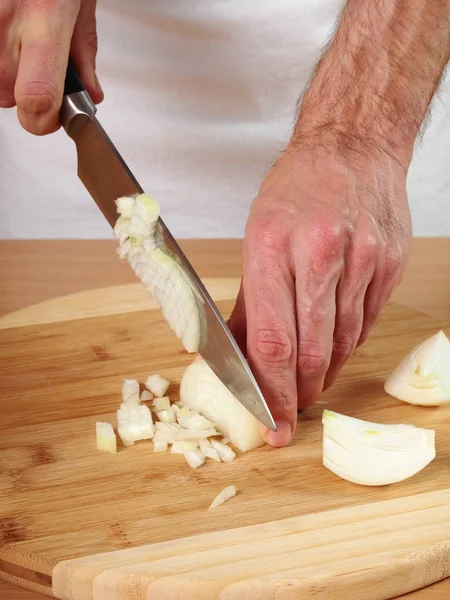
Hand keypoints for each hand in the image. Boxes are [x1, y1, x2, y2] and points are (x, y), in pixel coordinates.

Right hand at [0, 0, 102, 134]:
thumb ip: (84, 54)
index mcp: (45, 19)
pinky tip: (4, 29)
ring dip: (3, 70)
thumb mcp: (81, 3)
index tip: (51, 118)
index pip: (36, 97)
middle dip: (25, 87)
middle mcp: (5, 22)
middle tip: (34, 56)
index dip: (43, 120)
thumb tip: (91, 94)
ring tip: (15, 34)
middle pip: (9, 96)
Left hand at [228, 140, 411, 446]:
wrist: (352, 146)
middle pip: (312, 350)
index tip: (273, 422)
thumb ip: (250, 304)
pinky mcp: (390, 264)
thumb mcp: (256, 237)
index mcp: (272, 246)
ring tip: (310, 384)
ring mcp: (363, 258)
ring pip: (343, 342)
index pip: (273, 341)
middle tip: (292, 412)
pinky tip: (335, 348)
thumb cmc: (296, 188)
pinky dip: (348, 345)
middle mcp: (320, 253)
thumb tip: (240, 355)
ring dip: (325, 373)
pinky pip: (366, 322)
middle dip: (300, 392)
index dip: (271, 392)